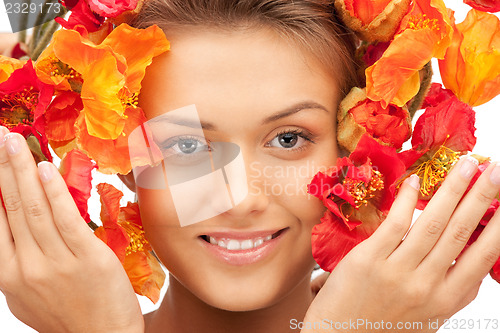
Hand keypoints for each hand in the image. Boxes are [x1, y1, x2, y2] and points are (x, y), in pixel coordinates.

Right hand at [0, 127, 143, 332]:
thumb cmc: (67, 315)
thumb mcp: (28, 295)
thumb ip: (16, 263)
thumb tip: (9, 230)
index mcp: (8, 276)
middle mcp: (27, 267)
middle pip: (10, 207)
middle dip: (1, 169)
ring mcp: (56, 261)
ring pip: (33, 208)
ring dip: (21, 171)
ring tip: (12, 142)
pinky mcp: (87, 256)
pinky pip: (65, 216)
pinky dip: (52, 190)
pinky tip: (43, 168)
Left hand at [303, 157, 499, 332]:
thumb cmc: (386, 326)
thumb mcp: (428, 317)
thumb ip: (452, 291)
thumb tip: (477, 265)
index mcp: (446, 300)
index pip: (483, 256)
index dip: (499, 225)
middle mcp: (426, 285)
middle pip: (460, 232)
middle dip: (482, 197)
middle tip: (497, 170)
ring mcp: (396, 271)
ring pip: (431, 224)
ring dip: (453, 190)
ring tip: (467, 164)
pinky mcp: (367, 260)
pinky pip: (394, 224)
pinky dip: (408, 200)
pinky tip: (417, 180)